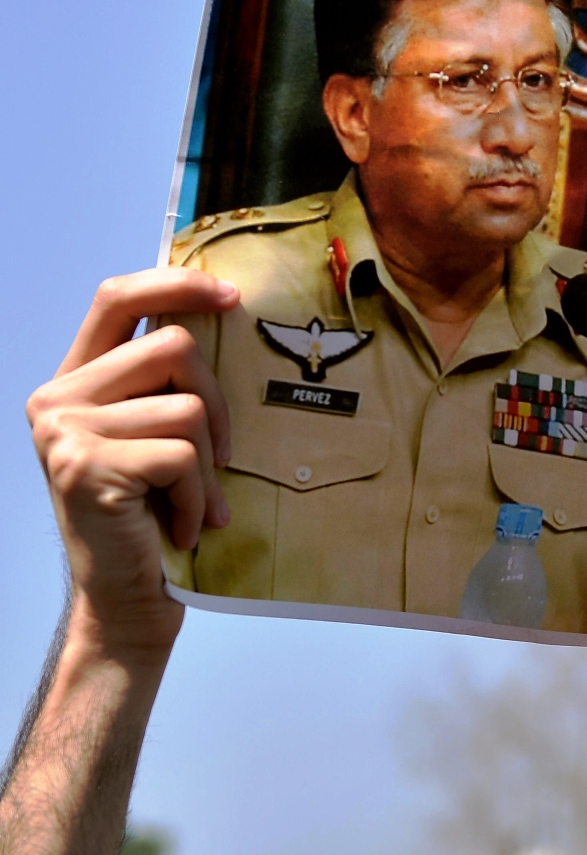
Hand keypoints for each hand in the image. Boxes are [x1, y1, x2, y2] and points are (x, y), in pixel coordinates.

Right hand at [26, 268, 238, 656]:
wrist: (126, 603)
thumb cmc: (153, 519)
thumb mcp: (157, 438)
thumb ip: (167, 385)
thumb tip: (228, 315)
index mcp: (74, 382)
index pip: (117, 298)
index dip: (176, 283)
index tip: (230, 295)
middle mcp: (57, 399)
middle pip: (174, 347)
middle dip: (219, 403)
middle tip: (218, 458)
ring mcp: (65, 432)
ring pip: (189, 406)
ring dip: (209, 464)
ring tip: (191, 502)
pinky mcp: (86, 467)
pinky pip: (184, 456)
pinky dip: (199, 497)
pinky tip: (181, 527)